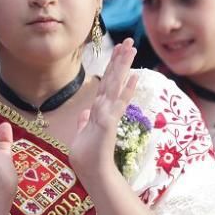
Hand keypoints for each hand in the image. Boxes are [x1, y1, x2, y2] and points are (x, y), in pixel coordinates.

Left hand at [70, 39, 138, 182]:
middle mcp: (106, 109)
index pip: (106, 83)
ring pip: (116, 86)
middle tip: (129, 40)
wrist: (92, 174)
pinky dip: (125, 91)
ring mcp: (109, 115)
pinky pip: (118, 104)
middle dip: (121, 59)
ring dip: (123, 67)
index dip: (112, 66)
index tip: (118, 48)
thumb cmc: (87, 159)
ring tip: (132, 49)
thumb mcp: (80, 135)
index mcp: (99, 110)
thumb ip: (83, 122)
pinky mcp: (109, 124)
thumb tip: (84, 112)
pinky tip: (134, 77)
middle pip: (114, 79)